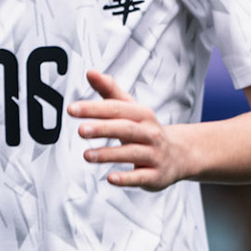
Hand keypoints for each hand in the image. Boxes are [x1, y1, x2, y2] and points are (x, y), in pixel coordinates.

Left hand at [70, 70, 194, 190]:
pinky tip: (110, 178)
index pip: (117, 109)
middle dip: (103, 128)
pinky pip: (141, 177)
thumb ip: (109, 91)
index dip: (94, 108)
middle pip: (125, 128)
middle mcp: (150, 133)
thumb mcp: (130, 109)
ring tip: (86, 155)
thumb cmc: (145, 129)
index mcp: (142, 115)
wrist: (179, 155)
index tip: (71, 109)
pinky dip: (126, 178)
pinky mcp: (155, 175)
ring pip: (132, 153)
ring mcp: (154, 155)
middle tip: (80, 130)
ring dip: (108, 154)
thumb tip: (90, 72)